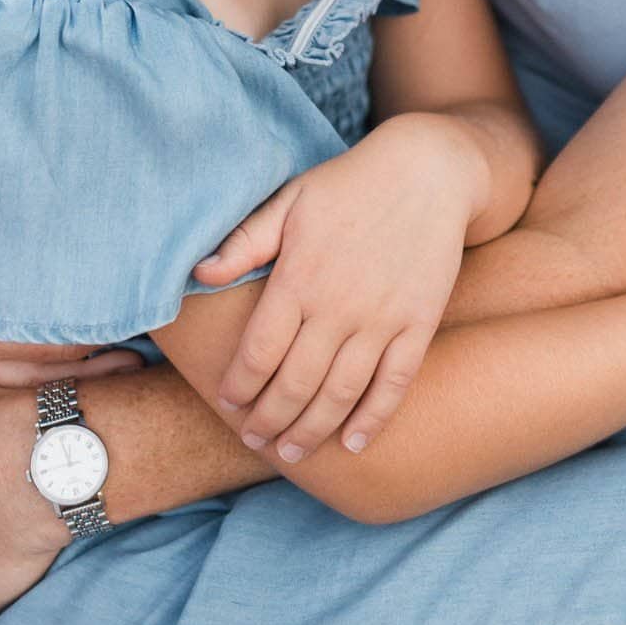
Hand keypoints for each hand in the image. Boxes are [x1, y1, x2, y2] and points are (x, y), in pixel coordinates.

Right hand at [0, 129, 139, 384]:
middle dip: (117, 329)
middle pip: (62, 346)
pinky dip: (63, 376)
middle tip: (173, 310)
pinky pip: (18, 379)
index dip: (112, 298)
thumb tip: (54, 155)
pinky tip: (111, 365)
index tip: (159, 281)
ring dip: (96, 360)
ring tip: (157, 344)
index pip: (57, 305)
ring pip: (43, 371)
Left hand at [190, 113, 486, 459]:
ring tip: (292, 453)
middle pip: (295, 383)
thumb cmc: (349, 185)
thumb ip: (245, 242)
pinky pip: (393, 383)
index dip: (240, 385)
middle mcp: (338, 306)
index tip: (228, 403)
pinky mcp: (418, 324)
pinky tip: (353, 443)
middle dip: (269, 420)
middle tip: (254, 440)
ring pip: (340, 392)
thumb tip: (198, 274)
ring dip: (312, 430)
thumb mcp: (290, 200)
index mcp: (299, 277)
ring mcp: (382, 319)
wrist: (427, 172)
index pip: (259, 351)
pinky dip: (373, 419)